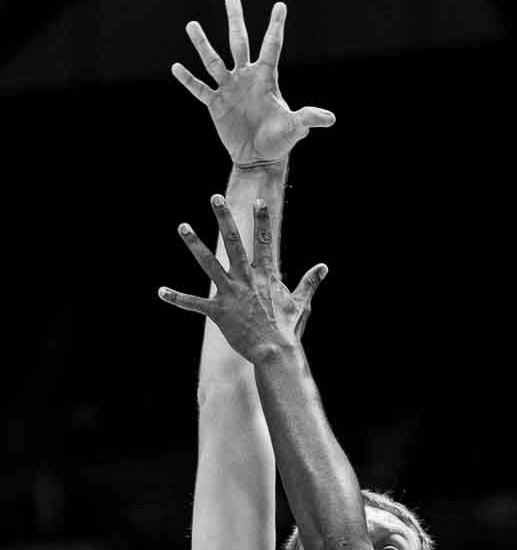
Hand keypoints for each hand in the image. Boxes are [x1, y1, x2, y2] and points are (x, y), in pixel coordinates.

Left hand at [159, 195, 327, 357]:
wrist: (274, 351)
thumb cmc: (287, 328)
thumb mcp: (301, 302)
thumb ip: (309, 282)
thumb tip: (323, 267)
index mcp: (265, 275)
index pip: (264, 242)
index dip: (262, 220)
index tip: (259, 201)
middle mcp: (246, 279)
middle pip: (233, 242)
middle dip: (225, 218)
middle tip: (216, 198)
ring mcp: (230, 294)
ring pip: (209, 264)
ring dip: (195, 244)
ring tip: (182, 226)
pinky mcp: (218, 312)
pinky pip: (194, 304)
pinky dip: (177, 298)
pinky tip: (161, 291)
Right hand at [172, 0, 334, 164]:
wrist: (258, 158)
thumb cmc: (279, 141)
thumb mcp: (295, 128)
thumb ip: (308, 119)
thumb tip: (330, 119)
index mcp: (266, 78)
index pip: (272, 47)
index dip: (276, 26)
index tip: (280, 5)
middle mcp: (246, 78)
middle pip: (239, 44)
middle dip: (236, 21)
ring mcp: (229, 89)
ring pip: (213, 61)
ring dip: (203, 44)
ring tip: (192, 25)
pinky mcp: (215, 104)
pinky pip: (200, 89)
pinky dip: (188, 79)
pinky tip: (176, 66)